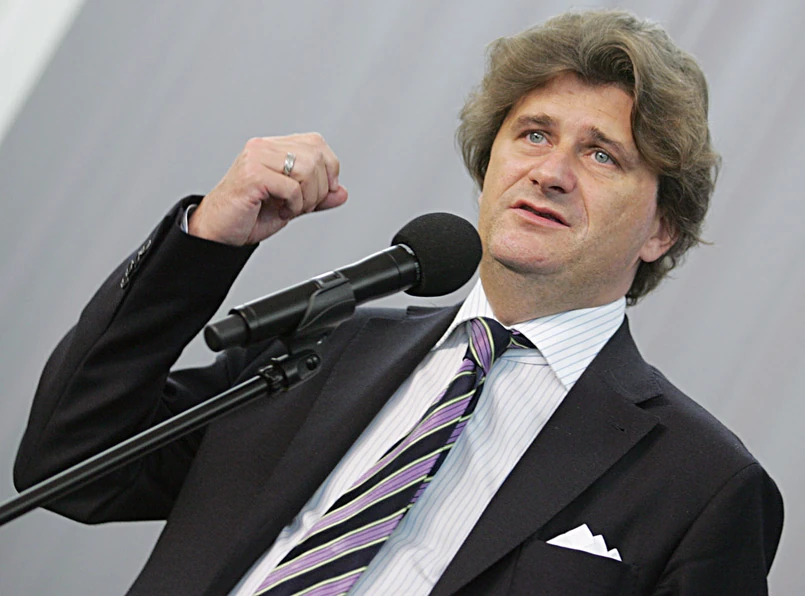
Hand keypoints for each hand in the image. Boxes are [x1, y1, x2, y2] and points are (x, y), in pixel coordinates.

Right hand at [188, 133, 347, 244]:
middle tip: (302, 205)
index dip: (329, 169)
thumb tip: (342, 192)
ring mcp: (256, 158)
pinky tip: (280, 212)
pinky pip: (292, 187)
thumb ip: (317, 197)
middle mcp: (264, 148)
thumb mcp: (293, 204)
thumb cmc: (249, 215)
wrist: (218, 231)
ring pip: (307, 170)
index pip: (316, 143)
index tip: (322, 192)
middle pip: (316, 156)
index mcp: (273, 148)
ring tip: (289, 209)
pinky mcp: (252, 175)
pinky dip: (294, 205)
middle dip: (319, 188)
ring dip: (307, 198)